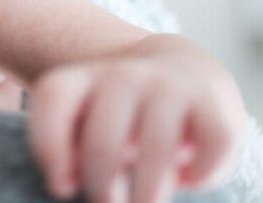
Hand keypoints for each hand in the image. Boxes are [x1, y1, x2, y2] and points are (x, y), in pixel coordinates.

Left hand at [26, 38, 244, 202]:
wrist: (187, 73)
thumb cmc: (126, 115)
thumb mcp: (89, 121)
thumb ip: (67, 148)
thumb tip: (63, 182)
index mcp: (84, 78)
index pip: (54, 98)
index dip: (49, 147)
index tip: (60, 187)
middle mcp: (123, 74)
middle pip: (103, 142)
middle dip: (103, 189)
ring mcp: (169, 85)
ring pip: (156, 149)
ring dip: (148, 194)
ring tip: (145, 202)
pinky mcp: (213, 102)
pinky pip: (209, 147)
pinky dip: (198, 176)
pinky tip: (186, 178)